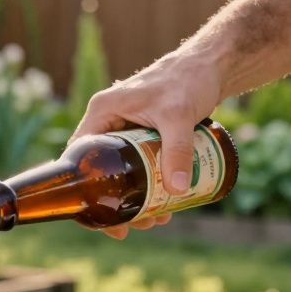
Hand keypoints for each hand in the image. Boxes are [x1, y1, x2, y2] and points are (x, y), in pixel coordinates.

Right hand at [71, 47, 223, 238]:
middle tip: (136, 225)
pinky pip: (139, 165)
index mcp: (102, 111)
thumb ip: (177, 150)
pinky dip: (149, 184)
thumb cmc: (189, 80)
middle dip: (118, 201)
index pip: (80, 154)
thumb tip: (177, 190)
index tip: (101, 216)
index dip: (85, 189)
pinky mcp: (144, 134)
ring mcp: (126, 128)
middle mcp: (109, 120)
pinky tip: (166, 201)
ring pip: (122, 171)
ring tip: (157, 219)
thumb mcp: (179, 116)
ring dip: (136, 197)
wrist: (211, 66)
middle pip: (102, 170)